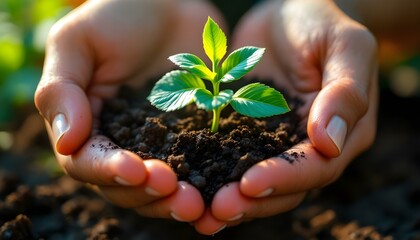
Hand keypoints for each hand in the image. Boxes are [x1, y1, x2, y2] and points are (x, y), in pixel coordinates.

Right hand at [34, 0, 224, 221]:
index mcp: (87, 125)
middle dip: (150, 194)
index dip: (108, 171)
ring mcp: (160, 143)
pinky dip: (206, 185)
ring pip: (161, 187)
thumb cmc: (117, 15)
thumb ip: (62, 89)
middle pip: (126, 186)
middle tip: (179, 197)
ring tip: (199, 205)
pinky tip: (220, 194)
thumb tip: (67, 142)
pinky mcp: (192, 138)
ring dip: (177, 201)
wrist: (169, 3)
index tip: (135, 168)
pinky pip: (198, 167)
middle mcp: (121, 142)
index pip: (87, 162)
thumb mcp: (77, 41)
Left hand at [194, 0, 377, 233]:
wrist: (289, 12)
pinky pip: (227, 156)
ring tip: (196, 208)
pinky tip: (186, 180)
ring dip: (228, 196)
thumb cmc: (321, 23)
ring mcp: (273, 141)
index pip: (316, 166)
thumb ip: (345, 92)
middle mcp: (306, 146)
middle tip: (216, 209)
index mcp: (342, 134)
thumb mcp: (344, 46)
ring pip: (254, 181)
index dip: (285, 177)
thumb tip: (329, 142)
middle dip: (251, 200)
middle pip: (284, 186)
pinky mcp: (244, 131)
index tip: (251, 183)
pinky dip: (210, 172)